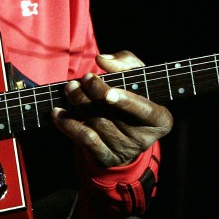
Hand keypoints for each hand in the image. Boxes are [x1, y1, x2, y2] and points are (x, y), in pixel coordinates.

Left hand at [51, 51, 172, 167]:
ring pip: (97, 125)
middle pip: (114, 115)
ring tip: (70, 88)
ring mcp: (124, 151)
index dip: (126, 102)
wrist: (127, 129)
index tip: (108, 93)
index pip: (143, 110)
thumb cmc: (133, 93)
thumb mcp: (136, 74)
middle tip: (82, 78)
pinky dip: (68, 125)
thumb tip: (102, 61)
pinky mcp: (105, 158)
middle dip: (95, 94)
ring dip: (79, 104)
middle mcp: (144, 139)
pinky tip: (58, 112)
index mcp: (160, 119)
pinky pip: (84, 141)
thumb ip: (124, 62)